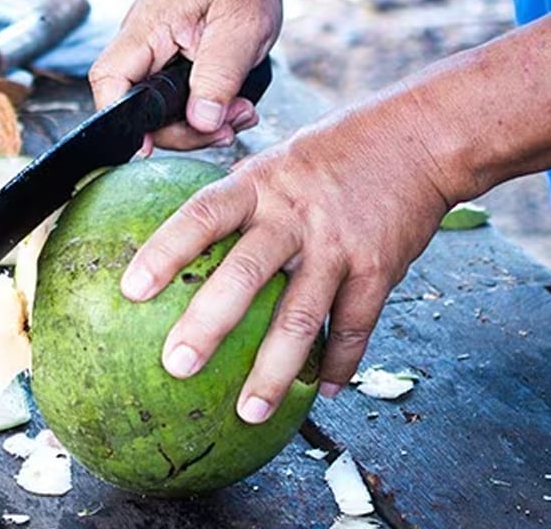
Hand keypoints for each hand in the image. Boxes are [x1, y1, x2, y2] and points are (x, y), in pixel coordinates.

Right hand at [89, 0, 282, 150]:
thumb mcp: (243, 26)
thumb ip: (220, 75)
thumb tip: (201, 121)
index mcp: (146, 26)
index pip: (108, 80)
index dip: (120, 120)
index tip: (147, 147)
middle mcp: (142, 42)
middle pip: (136, 107)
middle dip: (183, 130)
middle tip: (228, 127)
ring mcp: (155, 55)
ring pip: (160, 110)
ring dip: (200, 124)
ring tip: (241, 114)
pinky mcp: (172, 65)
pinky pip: (177, 102)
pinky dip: (206, 112)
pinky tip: (234, 108)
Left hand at [119, 99, 455, 422]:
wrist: (419, 139)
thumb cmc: (336, 152)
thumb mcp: (278, 159)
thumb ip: (241, 199)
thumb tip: (184, 239)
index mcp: (260, 185)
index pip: (203, 215)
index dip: (166, 251)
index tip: (131, 289)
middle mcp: (295, 215)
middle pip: (245, 273)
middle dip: (209, 324)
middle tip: (177, 366)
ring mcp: (338, 245)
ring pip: (301, 316)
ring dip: (274, 371)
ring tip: (249, 411)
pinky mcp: (377, 270)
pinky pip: (354, 327)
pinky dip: (339, 363)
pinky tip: (324, 391)